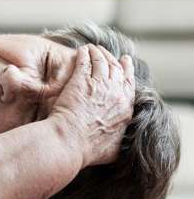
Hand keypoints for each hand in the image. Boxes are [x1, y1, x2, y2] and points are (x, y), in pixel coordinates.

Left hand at [50, 44, 134, 167]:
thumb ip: (119, 141)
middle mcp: (115, 93)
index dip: (126, 70)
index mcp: (125, 108)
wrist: (69, 142)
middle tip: (106, 51)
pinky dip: (85, 53)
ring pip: (101, 61)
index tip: (124, 61)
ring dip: (98, 52)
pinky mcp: (81, 80)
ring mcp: (99, 84)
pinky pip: (85, 60)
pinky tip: (81, 50)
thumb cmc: (87, 150)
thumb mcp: (113, 149)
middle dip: (111, 58)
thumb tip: (119, 143)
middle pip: (116, 68)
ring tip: (92, 48)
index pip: (129, 83)